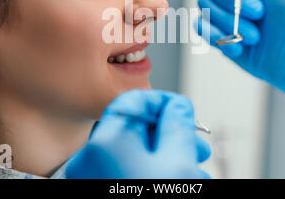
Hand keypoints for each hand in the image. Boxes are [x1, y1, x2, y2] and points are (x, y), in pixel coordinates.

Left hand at [65, 89, 210, 178]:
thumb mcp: (179, 157)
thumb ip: (178, 122)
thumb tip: (178, 106)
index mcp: (104, 143)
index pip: (133, 100)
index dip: (164, 101)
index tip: (182, 110)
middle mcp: (90, 158)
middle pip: (135, 126)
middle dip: (170, 130)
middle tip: (194, 140)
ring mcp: (91, 175)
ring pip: (134, 149)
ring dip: (165, 150)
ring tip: (192, 161)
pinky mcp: (99, 184)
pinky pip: (126, 166)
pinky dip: (151, 165)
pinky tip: (174, 172)